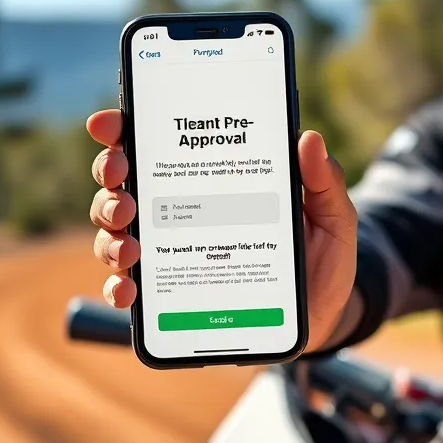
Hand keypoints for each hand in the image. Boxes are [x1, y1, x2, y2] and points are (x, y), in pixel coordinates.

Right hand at [85, 110, 358, 352]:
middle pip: (123, 182)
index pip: (158, 144)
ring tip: (131, 242)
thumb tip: (309, 139)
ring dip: (110, 231)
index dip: (124, 129)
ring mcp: (171, 252)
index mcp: (214, 179)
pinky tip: (129, 288)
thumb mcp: (333, 220)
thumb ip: (323, 183)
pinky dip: (119, 286)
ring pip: (115, 231)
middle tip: (122, 177)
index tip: (110, 124)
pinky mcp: (170, 295)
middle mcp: (182, 210)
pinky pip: (129, 287)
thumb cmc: (322, 262)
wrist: (322, 319)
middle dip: (110, 174)